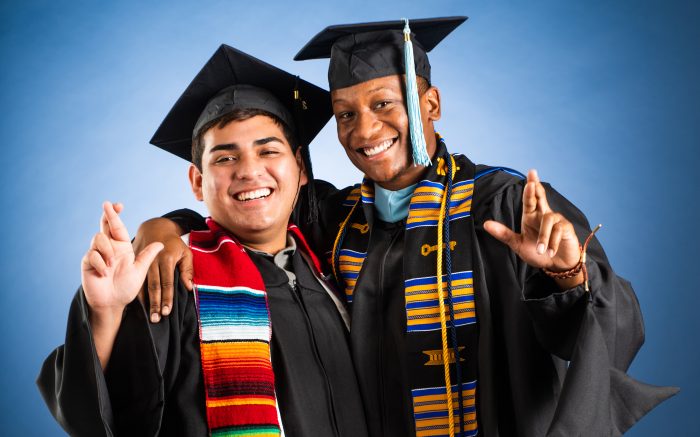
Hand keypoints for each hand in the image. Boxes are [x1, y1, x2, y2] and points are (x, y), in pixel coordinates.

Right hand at [81, 202, 163, 316]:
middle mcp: (108, 247)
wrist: (113, 303)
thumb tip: (161, 243)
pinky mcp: (88, 262)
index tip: (118, 205)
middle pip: (104, 226)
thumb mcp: (140, 270)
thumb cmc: (126, 288)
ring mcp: (97, 254)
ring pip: (98, 238)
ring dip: (106, 250)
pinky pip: (92, 255)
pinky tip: (104, 273)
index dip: (115, 215)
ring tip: (111, 265)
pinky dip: (100, 263)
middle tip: (108, 205)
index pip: (117, 227)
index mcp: (121, 247)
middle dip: (107, 215)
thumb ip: (148, 256)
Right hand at [133, 217, 192, 322]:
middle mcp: (152, 262)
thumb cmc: (174, 243)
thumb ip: (187, 270)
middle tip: (156, 319)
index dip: (167, 298)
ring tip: (147, 316)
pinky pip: (134, 281)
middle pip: (153, 286)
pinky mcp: (133, 263)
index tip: (167, 312)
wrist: (154, 228)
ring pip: (141, 285)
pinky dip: (135, 294)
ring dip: (144, 302)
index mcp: (166, 259)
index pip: (167, 283)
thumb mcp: (185, 252)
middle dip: (155, 304)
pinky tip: (137, 306)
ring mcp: (141, 262)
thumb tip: (189, 287)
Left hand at [484, 170, 582, 287]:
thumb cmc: (538, 252)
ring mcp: (556, 220)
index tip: (530, 173)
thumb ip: (504, 234)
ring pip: (548, 220)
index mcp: (531, 216)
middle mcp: (543, 215)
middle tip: (532, 175)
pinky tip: (550, 251)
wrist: (556, 265)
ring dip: (543, 237)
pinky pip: (558, 230)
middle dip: (537, 186)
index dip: (530, 186)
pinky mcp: (566, 228)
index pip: (529, 199)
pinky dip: (552, 242)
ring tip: (540, 250)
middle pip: (541, 196)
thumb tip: (486, 224)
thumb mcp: (518, 244)